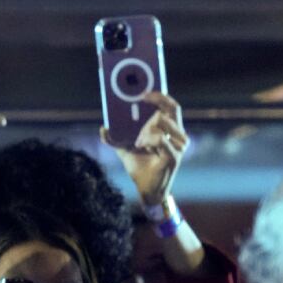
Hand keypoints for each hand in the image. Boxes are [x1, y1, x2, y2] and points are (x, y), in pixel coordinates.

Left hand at [103, 91, 187, 205]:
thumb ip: (115, 138)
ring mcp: (179, 145)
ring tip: (139, 141)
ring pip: (162, 122)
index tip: (144, 91)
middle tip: (138, 114)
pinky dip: (147, 140)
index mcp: (169, 130)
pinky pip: (160, 139)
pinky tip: (141, 145)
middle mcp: (178, 135)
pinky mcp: (175, 155)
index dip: (160, 96)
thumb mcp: (124, 149)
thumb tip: (103, 128)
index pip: (171, 106)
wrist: (146, 190)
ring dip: (146, 129)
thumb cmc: (140, 167)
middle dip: (152, 108)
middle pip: (170, 109)